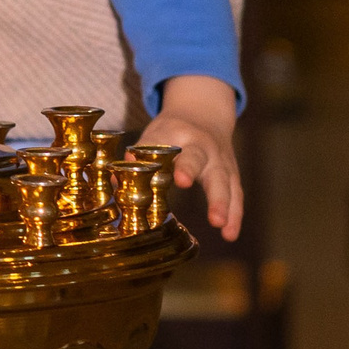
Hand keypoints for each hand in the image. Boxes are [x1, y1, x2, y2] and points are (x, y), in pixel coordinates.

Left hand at [140, 75, 243, 239]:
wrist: (204, 114)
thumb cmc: (173, 131)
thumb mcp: (154, 134)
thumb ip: (137, 156)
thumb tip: (112, 181)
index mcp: (179, 135)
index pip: (172, 147)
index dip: (177, 163)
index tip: (177, 178)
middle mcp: (202, 146)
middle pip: (199, 160)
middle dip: (198, 177)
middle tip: (197, 197)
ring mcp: (220, 160)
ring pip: (224, 181)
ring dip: (223, 203)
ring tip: (221, 226)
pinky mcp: (231, 175)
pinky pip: (236, 195)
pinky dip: (235, 215)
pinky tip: (230, 235)